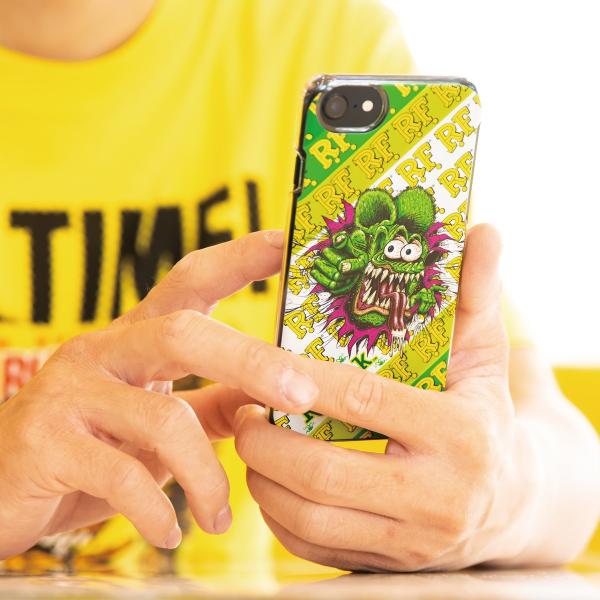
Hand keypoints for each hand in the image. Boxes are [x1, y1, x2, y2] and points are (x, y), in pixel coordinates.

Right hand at [0, 231, 321, 558]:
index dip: (241, 258)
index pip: (192, 280)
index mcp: (136, 337)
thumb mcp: (158, 417)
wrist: (0, 483)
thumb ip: (213, 403)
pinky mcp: (45, 441)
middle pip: (185, 331)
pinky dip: (157, 512)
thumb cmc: (94, 443)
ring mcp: (70, 391)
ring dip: (207, 477)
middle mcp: (103, 349)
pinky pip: (122, 476)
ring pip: (163, 418)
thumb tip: (276, 401)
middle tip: (303, 395)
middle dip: (251, 361)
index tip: (289, 242)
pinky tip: (171, 533)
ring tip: (220, 518)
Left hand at [234, 224, 542, 571]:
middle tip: (242, 409)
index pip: (363, 401)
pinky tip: (271, 480)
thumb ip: (477, 294)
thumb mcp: (484, 354)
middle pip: (324, 472)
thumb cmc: (487, 414)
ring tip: (249, 440)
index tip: (262, 366)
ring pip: (309, 518)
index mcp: (460, 435)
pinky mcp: (388, 566)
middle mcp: (439, 498)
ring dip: (263, 478)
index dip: (303, 382)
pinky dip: (278, 516)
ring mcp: (411, 542)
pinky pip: (313, 549)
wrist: (514, 501)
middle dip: (266, 441)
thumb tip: (483, 230)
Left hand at [310, 229, 366, 293]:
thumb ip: (342, 238)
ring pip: (334, 283)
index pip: (358, 265)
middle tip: (318, 258)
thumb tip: (338, 240)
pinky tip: (314, 272)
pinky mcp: (341, 286)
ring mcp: (348, 281)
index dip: (350, 267)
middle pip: (340, 275)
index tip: (341, 266)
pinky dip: (321, 280)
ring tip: (316, 262)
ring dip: (322, 273)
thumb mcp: (347, 238)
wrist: (349, 252)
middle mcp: (356, 273)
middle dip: (327, 267)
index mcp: (361, 260)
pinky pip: (331, 288)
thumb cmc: (347, 244)